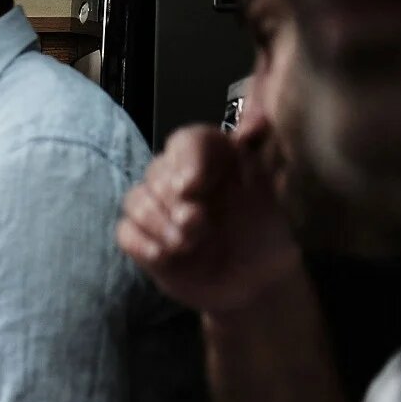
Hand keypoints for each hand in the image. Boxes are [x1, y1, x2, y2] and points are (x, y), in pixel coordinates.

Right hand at [117, 126, 303, 313]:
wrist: (256, 280)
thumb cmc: (265, 233)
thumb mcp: (275, 190)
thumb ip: (264, 153)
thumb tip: (258, 121)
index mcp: (210, 159)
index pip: (186, 141)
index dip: (185, 161)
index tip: (193, 188)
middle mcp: (180, 179)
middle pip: (155, 172)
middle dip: (172, 201)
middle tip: (198, 225)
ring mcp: (159, 210)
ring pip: (135, 200)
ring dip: (157, 223)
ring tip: (186, 244)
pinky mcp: (144, 239)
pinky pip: (125, 232)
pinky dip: (141, 243)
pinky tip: (164, 256)